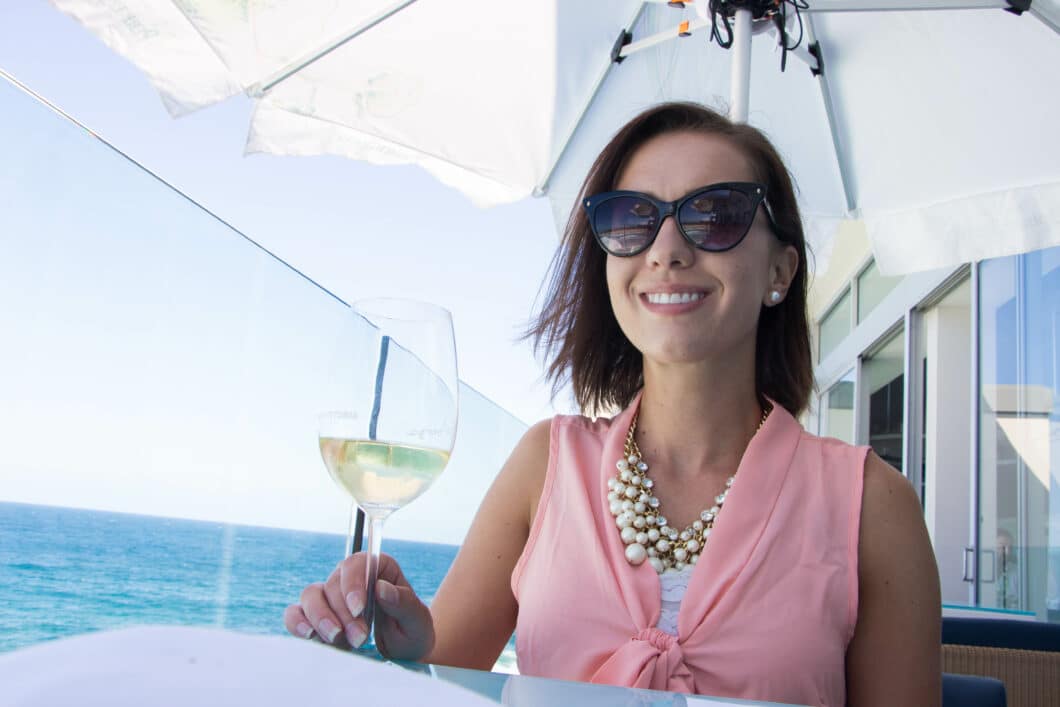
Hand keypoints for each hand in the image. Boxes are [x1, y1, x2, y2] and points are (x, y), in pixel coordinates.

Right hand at [284, 552, 434, 660]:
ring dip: (320, 619)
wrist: (402, 654)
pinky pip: (296, 613)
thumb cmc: (412, 632)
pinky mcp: (316, 617)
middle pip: (333, 584)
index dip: (353, 584)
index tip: (358, 609)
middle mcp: (351, 578)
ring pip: (311, 595)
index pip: (356, 563)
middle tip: (360, 638)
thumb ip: (403, 603)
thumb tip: (381, 587)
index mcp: (378, 568)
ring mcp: (331, 597)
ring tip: (336, 639)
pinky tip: (309, 635)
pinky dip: (297, 623)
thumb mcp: (417, 621)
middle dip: (343, 614)